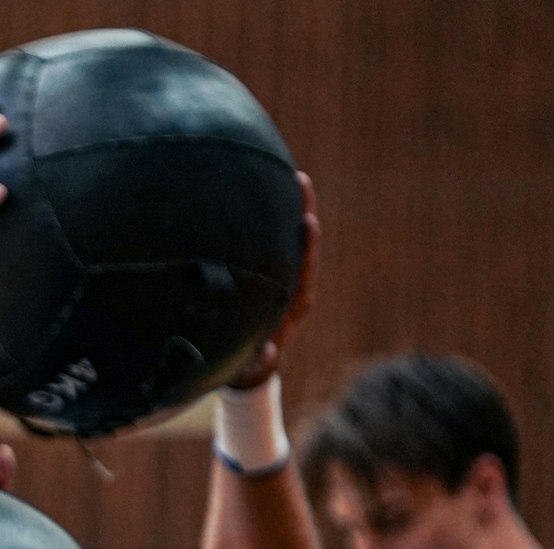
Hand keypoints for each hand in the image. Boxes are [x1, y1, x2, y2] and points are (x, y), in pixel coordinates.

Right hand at [229, 172, 319, 388]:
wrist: (252, 367)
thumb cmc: (246, 365)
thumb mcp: (250, 366)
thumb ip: (257, 361)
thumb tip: (266, 356)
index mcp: (292, 307)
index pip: (302, 271)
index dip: (305, 248)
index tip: (307, 223)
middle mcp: (295, 288)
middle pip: (302, 246)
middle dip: (302, 213)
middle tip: (300, 180)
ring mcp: (286, 280)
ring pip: (292, 240)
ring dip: (292, 208)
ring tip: (290, 175)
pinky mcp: (276, 275)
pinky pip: (277, 243)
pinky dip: (276, 220)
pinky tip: (267, 192)